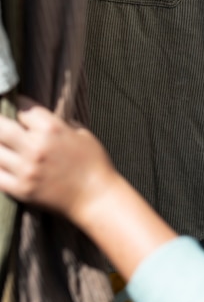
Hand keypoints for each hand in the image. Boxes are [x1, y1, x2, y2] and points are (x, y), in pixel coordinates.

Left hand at [0, 97, 176, 279]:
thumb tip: (38, 117)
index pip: (22, 108)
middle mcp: (36, 147)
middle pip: (1, 126)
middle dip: (1, 122)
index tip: (19, 107)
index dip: (19, 105)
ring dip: (0, 145)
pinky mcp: (21, 189)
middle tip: (5, 125)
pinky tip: (5, 163)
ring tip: (6, 145)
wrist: (96, 197)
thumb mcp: (80, 132)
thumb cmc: (93, 162)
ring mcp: (26, 169)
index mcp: (52, 128)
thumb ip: (57, 122)